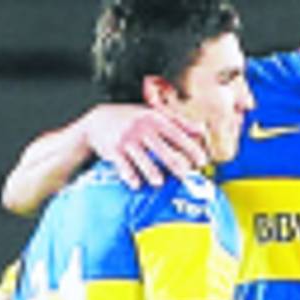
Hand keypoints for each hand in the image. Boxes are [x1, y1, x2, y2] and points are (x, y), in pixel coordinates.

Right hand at [83, 104, 208, 187]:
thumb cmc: (132, 119)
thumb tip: (202, 130)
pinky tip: (136, 185)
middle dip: (174, 164)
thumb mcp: (154, 115)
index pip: (176, 134)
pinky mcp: (113, 150)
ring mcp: (127, 139)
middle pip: (161, 149)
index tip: (202, 161)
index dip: (190, 148)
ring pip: (142, 158)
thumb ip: (178, 122)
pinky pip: (123, 165)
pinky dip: (130, 176)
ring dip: (151, 171)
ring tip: (159, 183)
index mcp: (155, 120)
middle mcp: (141, 129)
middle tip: (185, 176)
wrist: (98, 120)